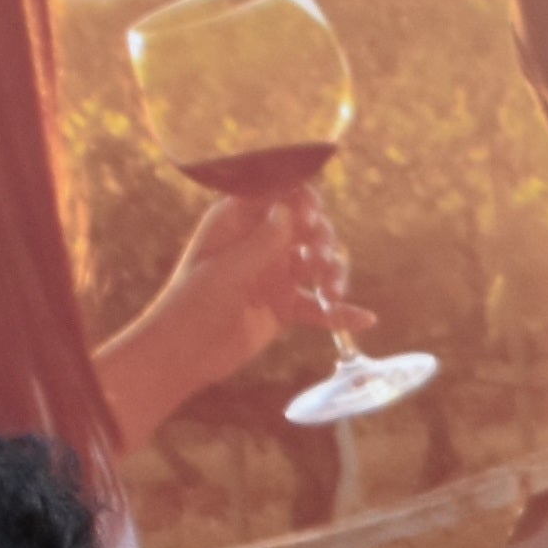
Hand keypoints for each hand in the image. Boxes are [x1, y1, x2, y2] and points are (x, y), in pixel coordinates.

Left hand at [132, 184, 325, 385]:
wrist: (182, 355)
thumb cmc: (191, 304)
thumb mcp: (226, 271)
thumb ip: (261, 242)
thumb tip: (290, 210)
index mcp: (238, 221)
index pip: (278, 192)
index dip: (300, 198)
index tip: (309, 218)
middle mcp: (261, 241)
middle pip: (307, 226)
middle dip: (322, 239)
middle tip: (319, 260)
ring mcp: (275, 274)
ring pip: (318, 263)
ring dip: (333, 273)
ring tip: (332, 292)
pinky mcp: (285, 307)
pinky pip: (319, 306)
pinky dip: (340, 312)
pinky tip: (365, 319)